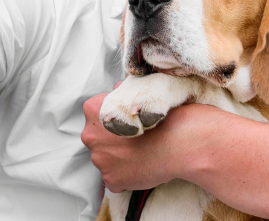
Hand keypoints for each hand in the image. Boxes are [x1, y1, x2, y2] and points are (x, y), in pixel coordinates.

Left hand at [81, 85, 214, 192]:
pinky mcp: (111, 179)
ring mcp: (99, 160)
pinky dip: (125, 175)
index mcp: (92, 110)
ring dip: (118, 159)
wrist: (178, 141)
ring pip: (105, 160)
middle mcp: (89, 135)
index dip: (113, 119)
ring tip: (140, 154)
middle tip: (134, 140)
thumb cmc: (161, 114)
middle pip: (97, 139)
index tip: (127, 123)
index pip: (95, 115)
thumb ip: (121, 93)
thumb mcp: (138, 92)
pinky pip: (115, 178)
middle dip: (111, 141)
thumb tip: (117, 88)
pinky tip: (141, 167)